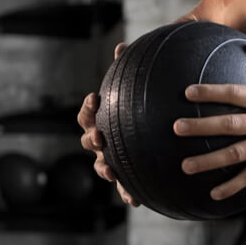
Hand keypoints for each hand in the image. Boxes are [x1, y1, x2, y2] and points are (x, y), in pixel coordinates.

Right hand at [78, 42, 137, 207]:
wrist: (158, 131)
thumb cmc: (145, 104)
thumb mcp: (143, 86)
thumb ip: (135, 68)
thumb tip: (126, 44)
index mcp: (103, 119)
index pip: (87, 115)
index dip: (88, 108)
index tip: (95, 99)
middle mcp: (104, 140)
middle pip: (88, 141)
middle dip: (91, 140)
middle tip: (99, 137)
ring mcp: (113, 159)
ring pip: (102, 166)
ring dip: (104, 169)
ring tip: (111, 170)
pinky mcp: (128, 177)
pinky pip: (124, 187)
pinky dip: (126, 193)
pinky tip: (135, 200)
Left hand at [176, 40, 245, 200]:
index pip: (234, 93)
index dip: (211, 92)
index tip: (188, 93)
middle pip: (228, 125)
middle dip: (200, 126)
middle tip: (176, 128)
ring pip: (234, 154)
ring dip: (208, 160)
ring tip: (185, 165)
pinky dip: (232, 186)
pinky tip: (214, 193)